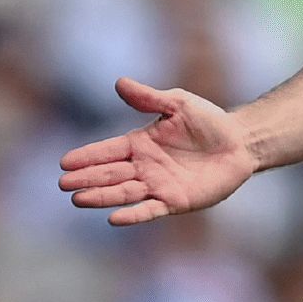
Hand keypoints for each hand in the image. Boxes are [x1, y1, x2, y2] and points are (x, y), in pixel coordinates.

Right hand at [59, 77, 256, 225]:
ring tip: (78, 199)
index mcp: (140, 143)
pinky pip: (150, 210)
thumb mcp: (178, 103)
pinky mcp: (175, 201)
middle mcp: (144, 166)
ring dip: (101, 197)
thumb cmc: (208, 121)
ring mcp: (158, 185)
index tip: (64, 162)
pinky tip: (114, 218)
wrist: (239, 142)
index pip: (107, 151)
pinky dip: (133, 215)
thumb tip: (119, 82)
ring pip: (123, 193)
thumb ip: (149, 97)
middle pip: (110, 174)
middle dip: (86, 178)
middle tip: (63, 184)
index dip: (87, 156)